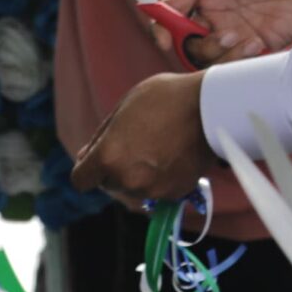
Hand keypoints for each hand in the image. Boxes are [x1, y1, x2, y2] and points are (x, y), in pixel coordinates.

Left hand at [72, 71, 217, 207]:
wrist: (210, 106)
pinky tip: (172, 156)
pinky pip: (159, 191)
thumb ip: (100, 138)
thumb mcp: (123, 109)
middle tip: (137, 143)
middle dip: (115, 168)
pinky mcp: (175, 193)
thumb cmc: (164, 98)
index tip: (99, 157)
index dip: (88, 167)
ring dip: (139, 175)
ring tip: (157, 147)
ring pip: (134, 189)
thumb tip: (85, 157)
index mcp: (108, 157)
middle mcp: (127, 179)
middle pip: (109, 184)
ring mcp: (153, 189)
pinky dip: (162, 179)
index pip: (80, 180)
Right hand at [156, 0, 291, 64]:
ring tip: (246, 40)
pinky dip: (237, 60)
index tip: (164, 36)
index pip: (173, 5)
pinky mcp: (246, 47)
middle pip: (182, 37)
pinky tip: (258, 44)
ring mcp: (227, 31)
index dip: (162, 21)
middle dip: (192, 44)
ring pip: (204, 55)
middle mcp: (211, 11)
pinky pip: (230, 64)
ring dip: (218, 54)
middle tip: (223, 36)